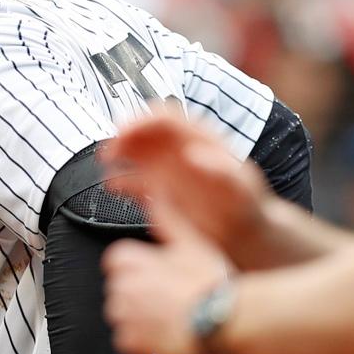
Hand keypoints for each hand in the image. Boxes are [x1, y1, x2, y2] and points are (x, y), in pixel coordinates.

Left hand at [102, 192, 229, 353]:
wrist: (226, 321)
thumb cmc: (211, 282)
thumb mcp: (190, 240)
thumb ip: (167, 217)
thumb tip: (158, 191)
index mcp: (127, 260)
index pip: (117, 262)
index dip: (141, 268)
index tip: (160, 274)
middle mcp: (118, 287)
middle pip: (120, 289)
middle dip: (140, 293)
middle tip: (173, 297)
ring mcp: (122, 316)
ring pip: (123, 315)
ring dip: (141, 317)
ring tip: (173, 315)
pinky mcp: (128, 343)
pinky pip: (128, 342)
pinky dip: (143, 341)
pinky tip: (167, 333)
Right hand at [103, 112, 270, 259]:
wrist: (245, 236)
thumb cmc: (247, 211)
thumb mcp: (240, 192)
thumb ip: (221, 172)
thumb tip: (193, 153)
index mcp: (201, 140)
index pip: (166, 117)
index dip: (142, 119)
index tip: (123, 131)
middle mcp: (180, 150)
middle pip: (145, 130)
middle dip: (124, 136)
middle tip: (110, 151)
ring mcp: (169, 169)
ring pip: (136, 151)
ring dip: (118, 153)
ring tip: (105, 163)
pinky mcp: (160, 190)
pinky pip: (134, 179)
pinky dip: (120, 180)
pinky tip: (111, 187)